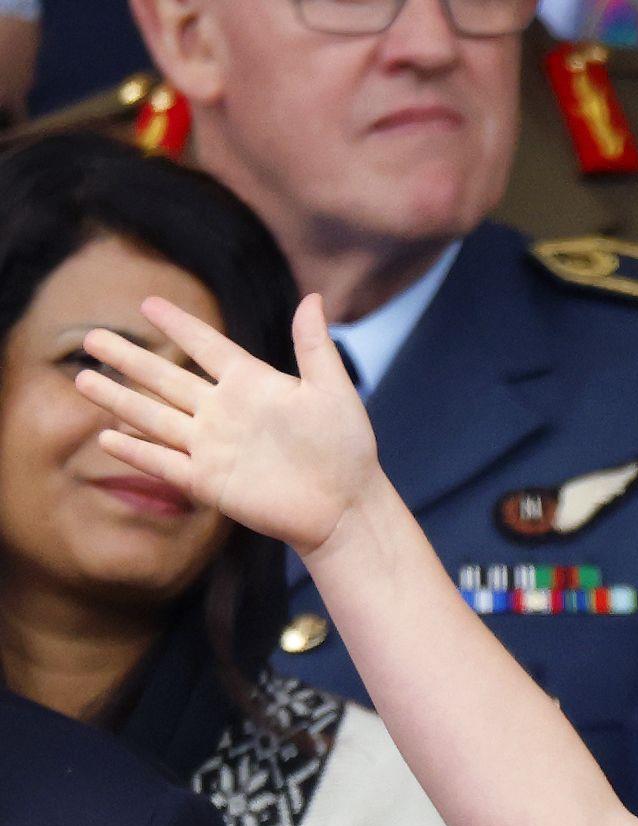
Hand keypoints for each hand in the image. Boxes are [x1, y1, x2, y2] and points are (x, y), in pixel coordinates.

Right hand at [76, 293, 383, 558]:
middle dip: (128, 359)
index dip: (179, 326)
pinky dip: (136, 452)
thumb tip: (312, 297)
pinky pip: (164, 463)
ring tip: (82, 379)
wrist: (346, 506)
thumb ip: (315, 347)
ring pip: (154, 417)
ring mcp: (212, 447)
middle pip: (166, 378)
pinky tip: (106, 437)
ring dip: (119, 400)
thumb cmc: (346, 448)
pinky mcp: (209, 482)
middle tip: (91, 338)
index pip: (207, 347)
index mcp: (252, 384)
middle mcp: (224, 412)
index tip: (147, 302)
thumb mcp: (333, 392)